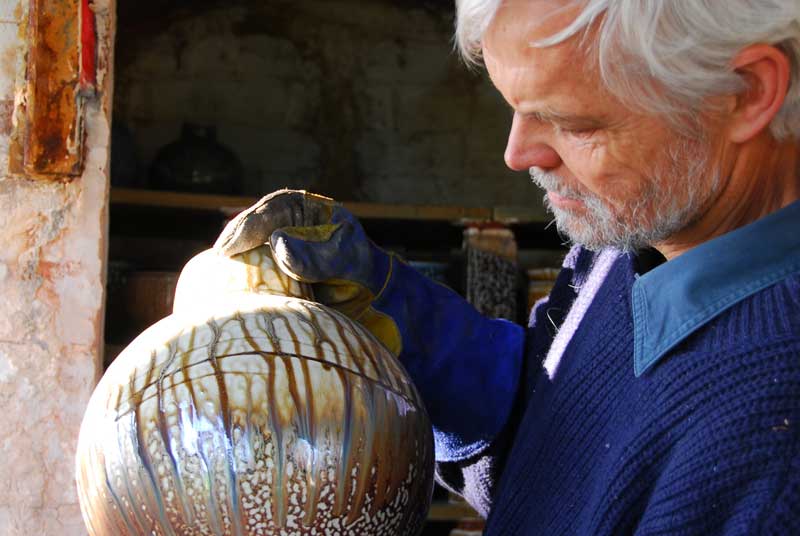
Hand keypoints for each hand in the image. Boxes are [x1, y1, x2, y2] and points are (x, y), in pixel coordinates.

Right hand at [215, 189, 524, 461]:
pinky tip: (228, 310)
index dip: (255, 220)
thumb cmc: (391, 299)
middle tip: (221, 261)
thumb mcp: (363, 272)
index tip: (236, 243)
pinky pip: (260, 294)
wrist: (404, 342)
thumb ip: (329, 257)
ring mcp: (293, 273)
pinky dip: (243, 299)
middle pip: (260, 233)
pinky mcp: (288, 301)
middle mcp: (304, 244)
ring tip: (215, 286)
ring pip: (255, 264)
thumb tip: (279, 246)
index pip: (282, 208)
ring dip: (236, 273)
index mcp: (323, 224)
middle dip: (238, 243)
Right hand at [215, 189, 399, 352]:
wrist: (370, 294)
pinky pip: (254, 261)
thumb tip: (277, 243)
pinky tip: (226, 282)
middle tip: (220, 256)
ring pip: (250, 241)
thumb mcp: (343, 259)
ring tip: (217, 270)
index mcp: (306, 208)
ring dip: (234, 253)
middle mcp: (288, 220)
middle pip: (254, 222)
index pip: (273, 209)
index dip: (249, 226)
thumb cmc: (359, 269)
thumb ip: (315, 255)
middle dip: (235, 237)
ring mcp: (279, 240)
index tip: (232, 246)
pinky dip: (241, 270)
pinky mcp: (275, 262)